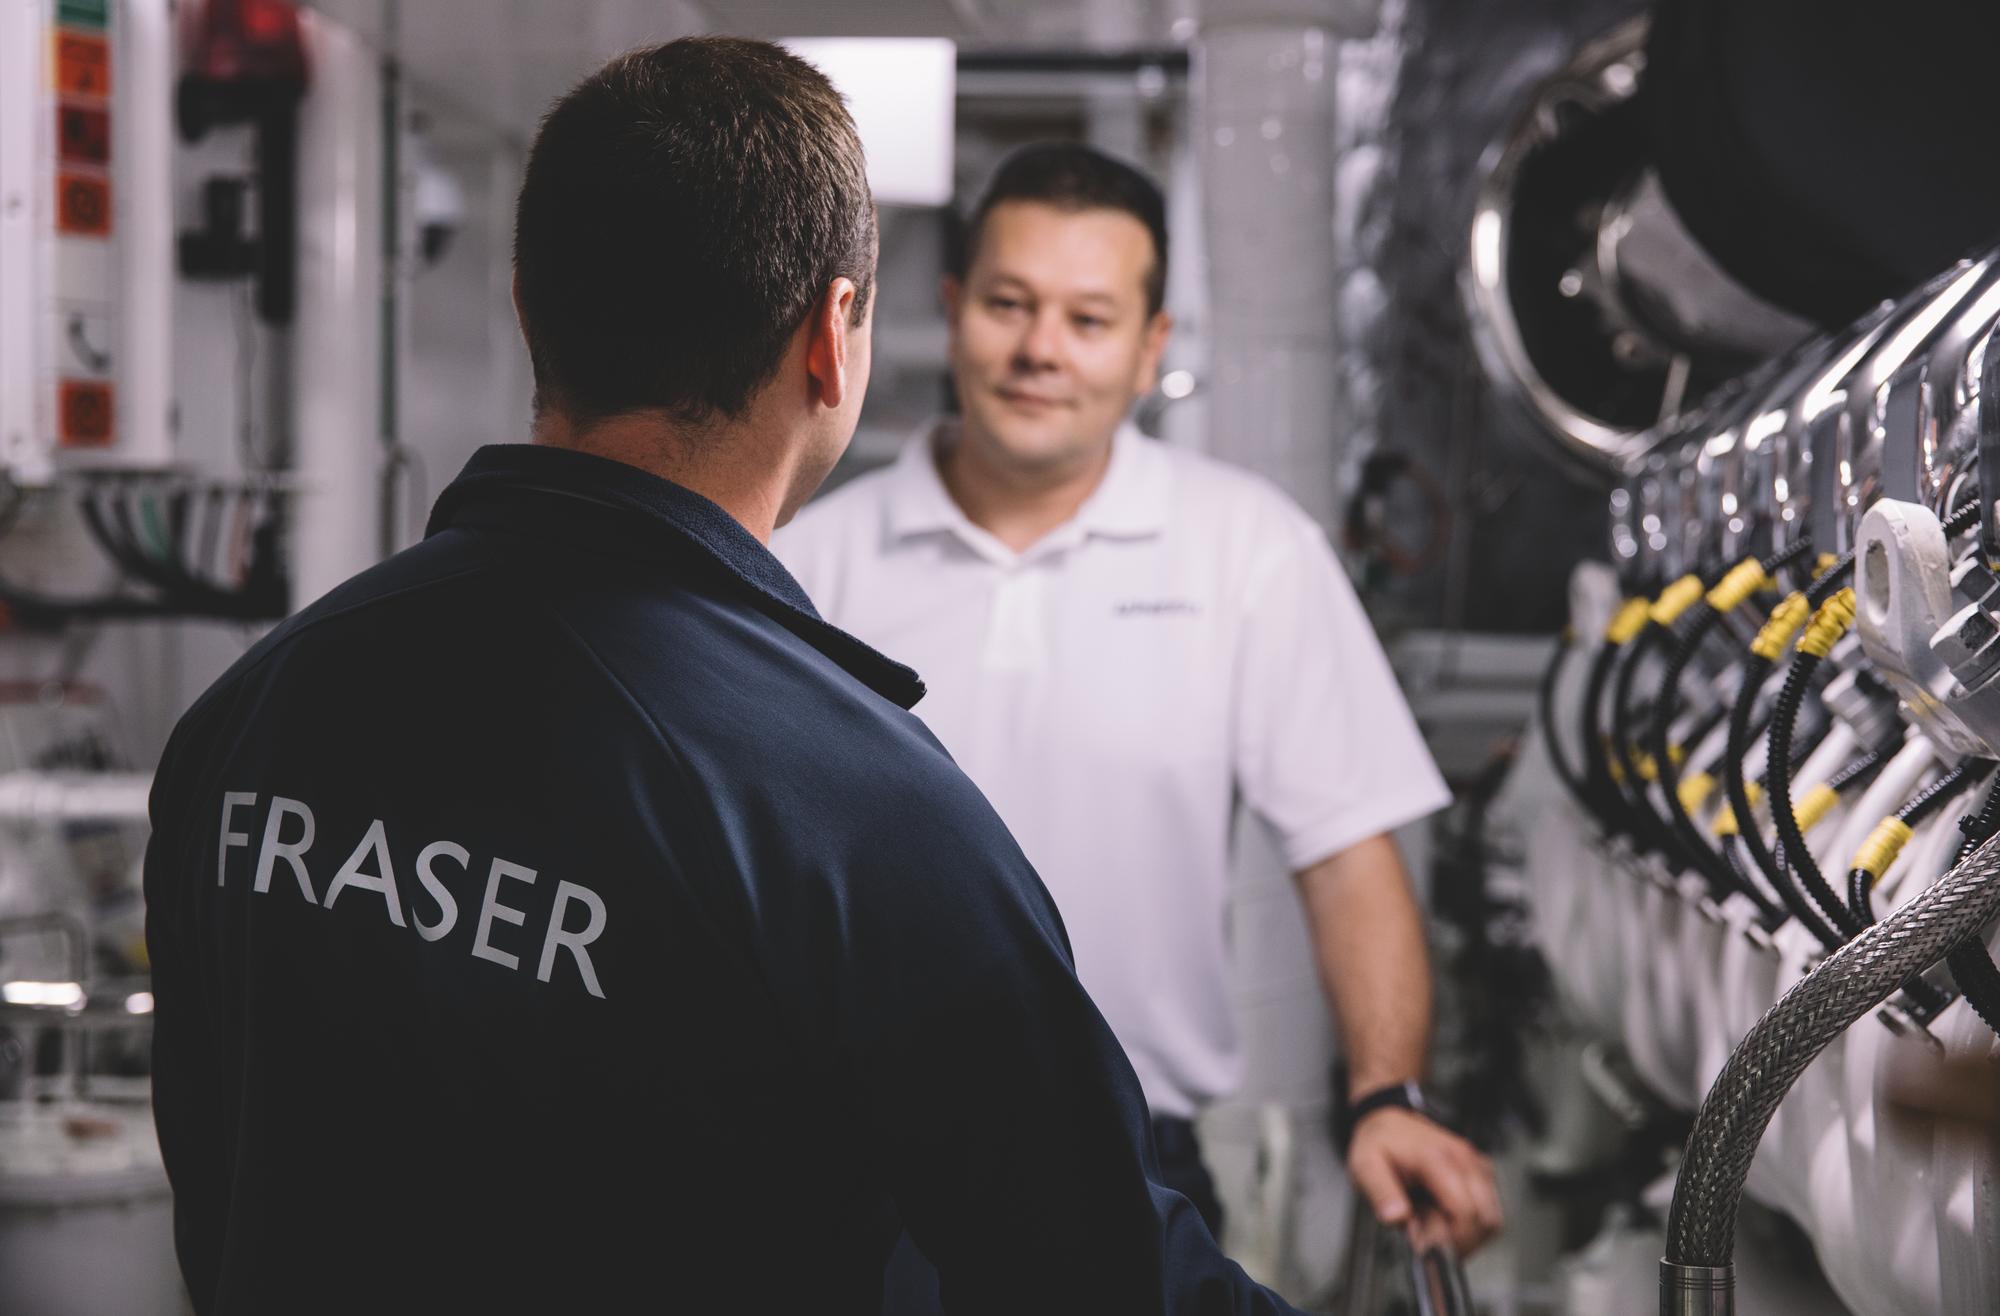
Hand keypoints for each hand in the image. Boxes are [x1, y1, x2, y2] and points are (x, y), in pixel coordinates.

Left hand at [1345, 1107, 1502, 1256]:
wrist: (1390, 1122)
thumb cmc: (1379, 1143)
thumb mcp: (1366, 1166)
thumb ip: (1381, 1193)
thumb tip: (1396, 1218)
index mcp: (1436, 1158)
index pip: (1464, 1211)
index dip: (1450, 1239)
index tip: (1428, 1248)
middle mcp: (1464, 1159)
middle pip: (1485, 1220)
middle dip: (1460, 1241)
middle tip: (1428, 1238)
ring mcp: (1476, 1165)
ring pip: (1493, 1219)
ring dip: (1468, 1235)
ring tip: (1435, 1225)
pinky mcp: (1482, 1172)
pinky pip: (1491, 1211)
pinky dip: (1474, 1224)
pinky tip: (1446, 1217)